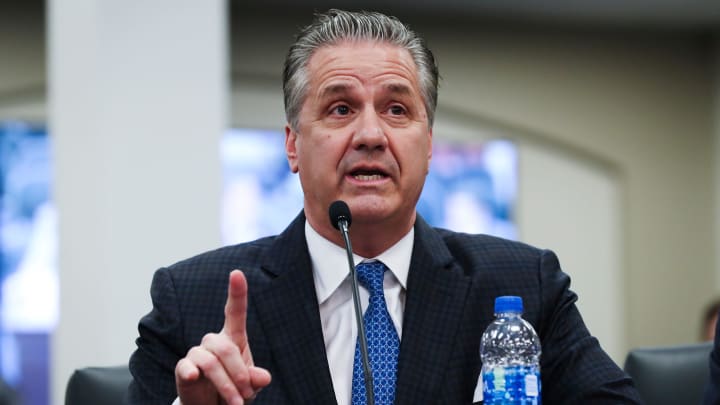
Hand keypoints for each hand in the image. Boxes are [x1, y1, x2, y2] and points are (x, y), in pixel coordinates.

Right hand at [175, 270, 271, 404]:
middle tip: (245, 396)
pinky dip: (191, 373)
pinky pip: (186, 366)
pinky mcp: (184, 369)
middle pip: (226, 348)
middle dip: (239, 374)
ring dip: (225, 385)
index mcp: (233, 338)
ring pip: (210, 362)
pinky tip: (193, 378)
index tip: (237, 273)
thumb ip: (256, 378)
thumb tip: (263, 377)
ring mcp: (197, 354)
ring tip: (235, 403)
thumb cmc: (234, 389)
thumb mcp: (250, 385)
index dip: (237, 292)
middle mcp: (214, 342)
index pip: (235, 311)